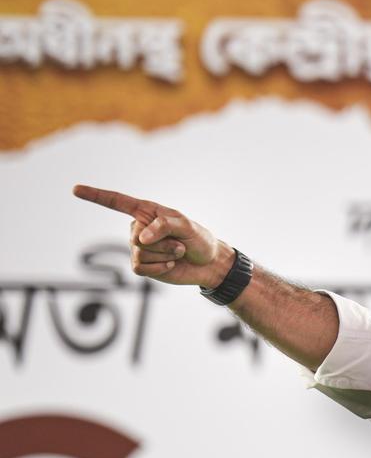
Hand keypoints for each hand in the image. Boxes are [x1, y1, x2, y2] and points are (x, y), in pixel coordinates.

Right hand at [73, 184, 231, 287]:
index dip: (95, 196)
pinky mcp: (141, 266)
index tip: (75, 189)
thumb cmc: (199, 240)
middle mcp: (138, 228)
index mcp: (147, 212)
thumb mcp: (187, 227)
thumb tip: (140, 238)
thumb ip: (164, 226)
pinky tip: (171, 265)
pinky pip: (141, 268)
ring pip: (141, 253)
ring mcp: (138, 248)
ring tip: (177, 252)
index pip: (117, 202)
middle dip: (163, 243)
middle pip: (137, 237)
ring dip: (165, 255)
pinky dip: (159, 268)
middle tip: (179, 244)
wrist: (207, 263)